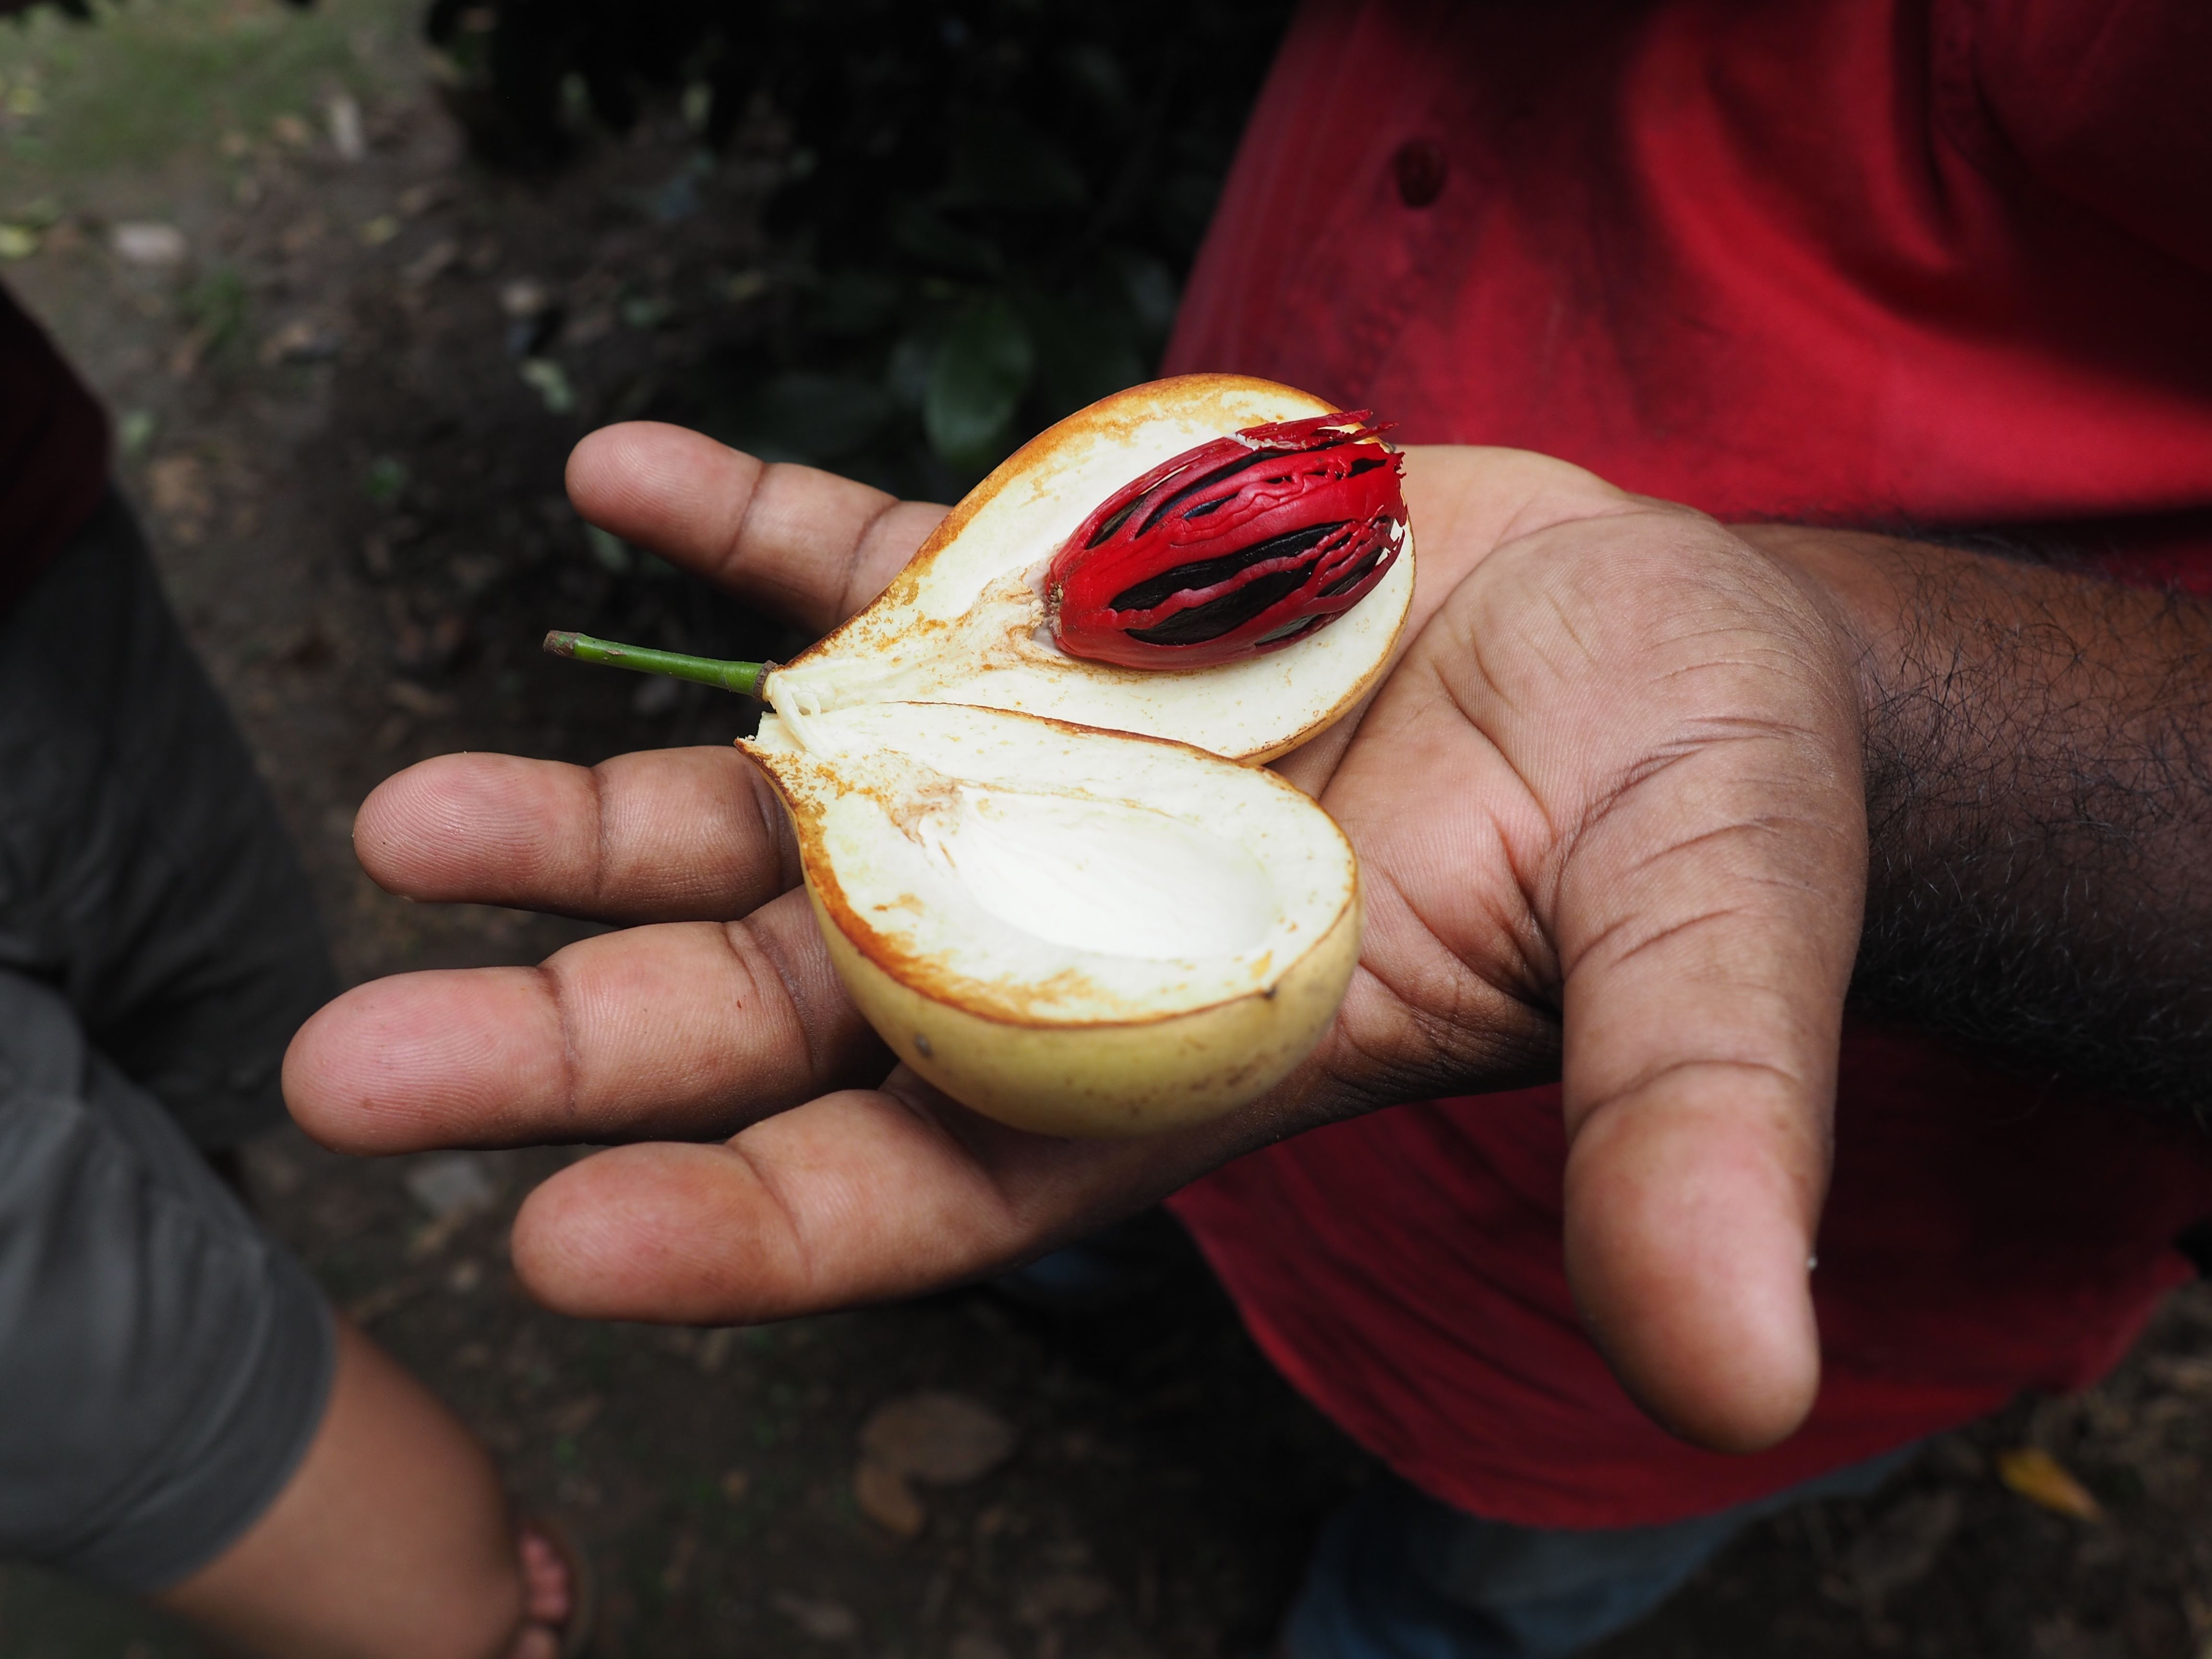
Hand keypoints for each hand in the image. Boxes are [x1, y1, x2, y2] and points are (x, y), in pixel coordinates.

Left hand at [286, 423, 1868, 1452]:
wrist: (1676, 641)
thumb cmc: (1706, 812)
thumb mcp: (1711, 949)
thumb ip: (1691, 1133)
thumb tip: (1729, 1357)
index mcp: (1191, 1047)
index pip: (939, 1181)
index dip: (758, 1227)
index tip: (564, 1243)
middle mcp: (1071, 925)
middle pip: (790, 1014)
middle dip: (577, 1044)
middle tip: (353, 1070)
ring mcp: (1038, 758)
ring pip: (777, 811)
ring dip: (598, 815)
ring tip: (412, 824)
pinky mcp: (1056, 605)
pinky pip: (868, 562)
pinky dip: (747, 530)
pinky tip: (617, 479)